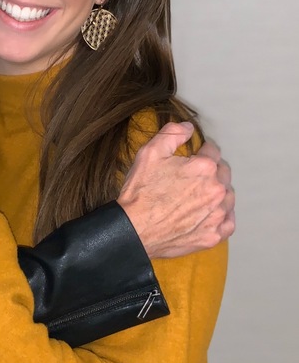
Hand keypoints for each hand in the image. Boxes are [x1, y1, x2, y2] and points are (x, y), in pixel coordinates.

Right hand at [117, 122, 234, 258]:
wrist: (134, 229)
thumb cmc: (141, 191)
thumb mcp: (150, 153)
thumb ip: (172, 133)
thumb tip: (189, 127)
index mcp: (204, 167)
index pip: (213, 151)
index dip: (201, 150)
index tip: (193, 155)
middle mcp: (216, 190)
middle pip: (223, 173)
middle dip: (211, 170)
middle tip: (192, 176)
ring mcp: (217, 215)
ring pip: (227, 197)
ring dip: (218, 192)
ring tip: (199, 194)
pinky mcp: (213, 235)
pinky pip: (229, 222)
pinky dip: (222, 216)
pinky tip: (209, 213)